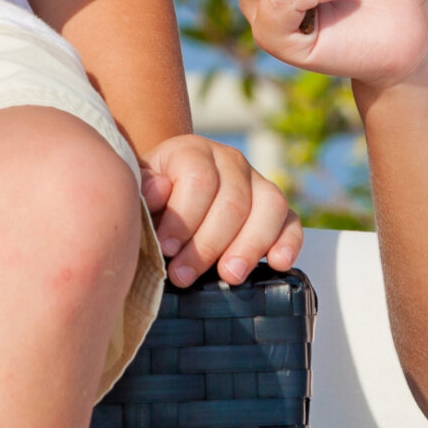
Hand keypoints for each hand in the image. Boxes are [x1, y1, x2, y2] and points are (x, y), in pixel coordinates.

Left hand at [138, 134, 303, 287]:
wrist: (168, 195)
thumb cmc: (151, 199)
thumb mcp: (136, 189)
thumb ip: (143, 188)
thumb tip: (159, 190)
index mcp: (193, 151)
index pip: (199, 179)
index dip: (183, 218)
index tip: (165, 249)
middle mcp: (230, 161)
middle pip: (233, 200)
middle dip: (208, 245)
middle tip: (184, 276)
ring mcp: (257, 183)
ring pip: (269, 206)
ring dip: (250, 246)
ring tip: (228, 276)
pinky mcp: (274, 208)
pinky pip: (291, 221)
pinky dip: (289, 242)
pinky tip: (278, 263)